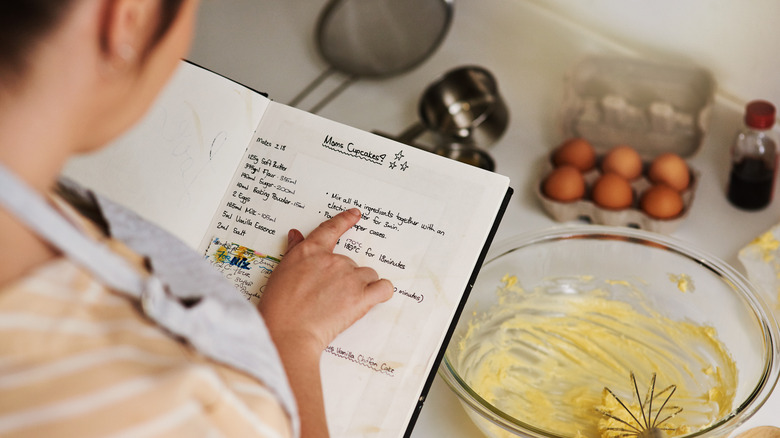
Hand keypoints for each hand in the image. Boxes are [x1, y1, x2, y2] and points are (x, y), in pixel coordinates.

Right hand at [258, 208, 393, 354]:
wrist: (288, 331)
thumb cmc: (279, 307)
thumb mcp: (282, 271)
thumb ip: (294, 251)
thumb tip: (296, 235)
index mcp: (311, 251)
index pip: (331, 229)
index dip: (345, 220)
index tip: (355, 215)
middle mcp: (333, 260)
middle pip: (351, 262)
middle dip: (345, 278)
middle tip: (329, 297)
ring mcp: (349, 277)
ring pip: (368, 275)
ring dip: (361, 286)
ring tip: (343, 304)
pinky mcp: (361, 297)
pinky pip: (383, 288)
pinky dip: (380, 293)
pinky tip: (372, 299)